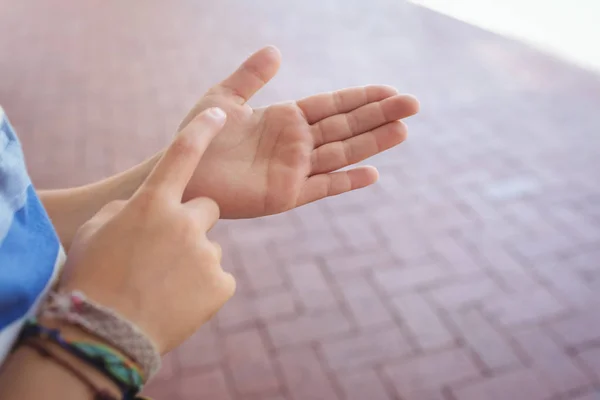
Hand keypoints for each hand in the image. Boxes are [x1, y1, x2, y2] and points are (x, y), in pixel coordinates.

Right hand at [59, 108, 234, 353]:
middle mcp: (185, 222)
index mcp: (151, 203)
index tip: (219, 114)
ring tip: (163, 284)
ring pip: (208, 247)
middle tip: (166, 249)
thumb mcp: (97, 232)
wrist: (103, 336)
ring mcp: (207, 253)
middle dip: (191, 222)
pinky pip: (218, 276)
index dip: (202, 131)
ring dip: (192, 260)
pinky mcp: (222, 284)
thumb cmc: (91, 279)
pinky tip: (178, 300)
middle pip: (205, 208)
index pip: (182, 154)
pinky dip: (202, 286)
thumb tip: (146, 207)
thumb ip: (127, 210)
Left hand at [179, 46, 419, 217]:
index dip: (361, 98)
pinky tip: (372, 174)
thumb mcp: (225, 96)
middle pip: (346, 127)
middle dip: (378, 116)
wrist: (182, 171)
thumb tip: (276, 50)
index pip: (332, 106)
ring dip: (372, 143)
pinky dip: (347, 182)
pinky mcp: (286, 195)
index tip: (391, 91)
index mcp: (285, 119)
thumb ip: (251, 75)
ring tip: (402, 131)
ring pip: (342, 153)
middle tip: (413, 105)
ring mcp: (294, 170)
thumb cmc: (199, 135)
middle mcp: (296, 144)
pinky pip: (323, 187)